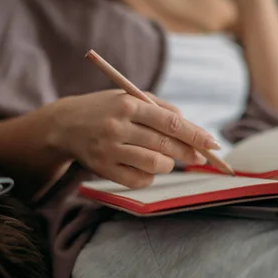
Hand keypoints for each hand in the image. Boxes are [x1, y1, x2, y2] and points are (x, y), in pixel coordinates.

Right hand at [46, 90, 217, 187]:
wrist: (64, 125)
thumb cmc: (106, 109)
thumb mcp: (129, 97)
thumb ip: (161, 108)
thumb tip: (192, 128)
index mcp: (128, 105)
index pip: (170, 122)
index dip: (195, 135)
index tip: (214, 144)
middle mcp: (117, 127)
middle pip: (165, 145)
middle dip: (189, 153)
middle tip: (201, 156)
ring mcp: (109, 150)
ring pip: (155, 165)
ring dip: (168, 164)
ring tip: (166, 158)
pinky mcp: (103, 169)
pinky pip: (139, 180)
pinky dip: (150, 175)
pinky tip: (146, 166)